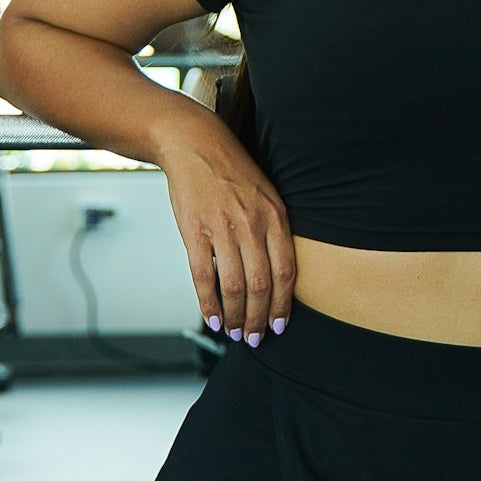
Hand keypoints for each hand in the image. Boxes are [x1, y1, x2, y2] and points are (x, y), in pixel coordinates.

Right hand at [158, 133, 295, 346]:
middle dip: (258, 319)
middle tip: (254, 338)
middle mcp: (252, 223)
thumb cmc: (231, 170)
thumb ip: (273, 230)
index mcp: (275, 215)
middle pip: (261, 285)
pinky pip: (203, 276)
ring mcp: (222, 227)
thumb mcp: (266, 194)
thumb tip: (277, 273)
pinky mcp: (194, 230)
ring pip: (233, 286)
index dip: (282, 305)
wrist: (194, 143)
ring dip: (234, 317)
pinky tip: (212, 316)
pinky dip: (208, 302)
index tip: (279, 326)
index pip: (286, 271)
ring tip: (233, 332)